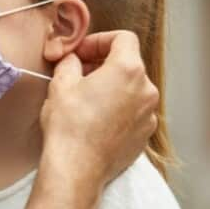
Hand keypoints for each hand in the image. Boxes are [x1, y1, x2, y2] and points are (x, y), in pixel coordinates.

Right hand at [22, 30, 157, 208]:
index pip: (123, 39)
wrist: (77, 169)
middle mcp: (146, 90)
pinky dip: (117, 110)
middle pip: (128, 64)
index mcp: (128, 70)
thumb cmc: (69, 127)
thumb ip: (70, 62)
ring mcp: (148, 114)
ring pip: (131, 90)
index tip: (82, 53)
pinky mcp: (144, 135)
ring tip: (86, 101)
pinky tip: (96, 121)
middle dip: (103, 65)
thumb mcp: (61, 84)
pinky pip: (133, 113)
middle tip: (78, 75)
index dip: (99, 41)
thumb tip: (73, 60)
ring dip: (111, 89)